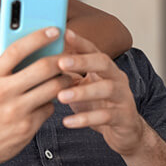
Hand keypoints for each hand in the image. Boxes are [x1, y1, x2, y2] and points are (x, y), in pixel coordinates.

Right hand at [0, 27, 75, 165]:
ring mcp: (16, 111)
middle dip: (61, 60)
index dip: (38, 37)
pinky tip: (47, 100)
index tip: (54, 30)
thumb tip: (28, 50)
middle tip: (69, 56)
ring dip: (63, 81)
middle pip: (43, 68)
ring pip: (53, 88)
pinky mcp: (27, 128)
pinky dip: (51, 102)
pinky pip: (49, 108)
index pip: (17, 49)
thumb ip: (0, 66)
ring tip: (66, 77)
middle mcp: (3, 92)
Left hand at [56, 30, 144, 155]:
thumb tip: (40, 59)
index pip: (92, 49)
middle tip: (60, 63)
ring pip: (107, 89)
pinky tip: (67, 122)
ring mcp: (123, 97)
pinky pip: (106, 117)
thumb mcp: (81, 86)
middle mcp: (117, 78)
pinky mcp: (124, 117)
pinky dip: (86, 119)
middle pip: (103, 63)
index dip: (79, 41)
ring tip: (61, 97)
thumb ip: (66, 74)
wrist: (124, 131)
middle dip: (82, 61)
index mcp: (105, 67)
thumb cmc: (97, 104)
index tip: (63, 34)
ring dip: (83, 92)